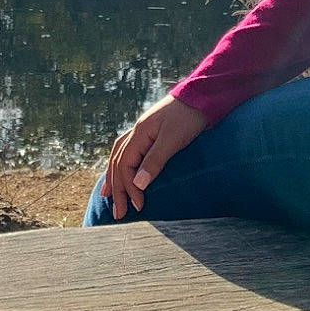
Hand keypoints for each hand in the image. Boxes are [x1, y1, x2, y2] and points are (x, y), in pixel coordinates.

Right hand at [102, 94, 206, 219]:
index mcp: (139, 133)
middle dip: (117, 189)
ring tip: (107, 195)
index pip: (125, 165)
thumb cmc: (188, 117)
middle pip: (118, 163)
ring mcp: (142, 132)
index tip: (138, 206)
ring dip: (114, 177)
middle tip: (118, 213)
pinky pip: (129, 152)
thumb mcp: (172, 140)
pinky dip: (122, 165)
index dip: (129, 187)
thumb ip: (154, 160)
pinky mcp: (152, 133)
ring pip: (120, 156)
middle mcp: (136, 132)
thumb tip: (137, 183)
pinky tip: (123, 172)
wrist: (202, 97)